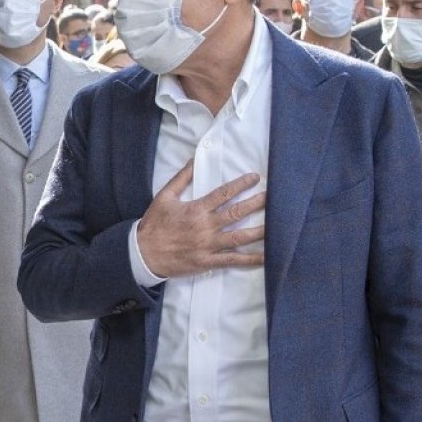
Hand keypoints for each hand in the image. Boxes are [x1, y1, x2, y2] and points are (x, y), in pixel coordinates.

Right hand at [136, 159, 265, 278]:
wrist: (143, 253)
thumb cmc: (154, 224)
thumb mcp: (164, 197)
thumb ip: (181, 178)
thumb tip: (195, 159)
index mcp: (196, 209)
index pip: (224, 193)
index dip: (241, 184)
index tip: (255, 178)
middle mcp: (205, 226)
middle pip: (237, 213)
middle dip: (257, 203)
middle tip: (274, 197)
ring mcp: (208, 245)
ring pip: (240, 237)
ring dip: (260, 230)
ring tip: (278, 225)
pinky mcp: (208, 261)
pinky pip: (233, 260)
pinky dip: (250, 259)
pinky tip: (266, 256)